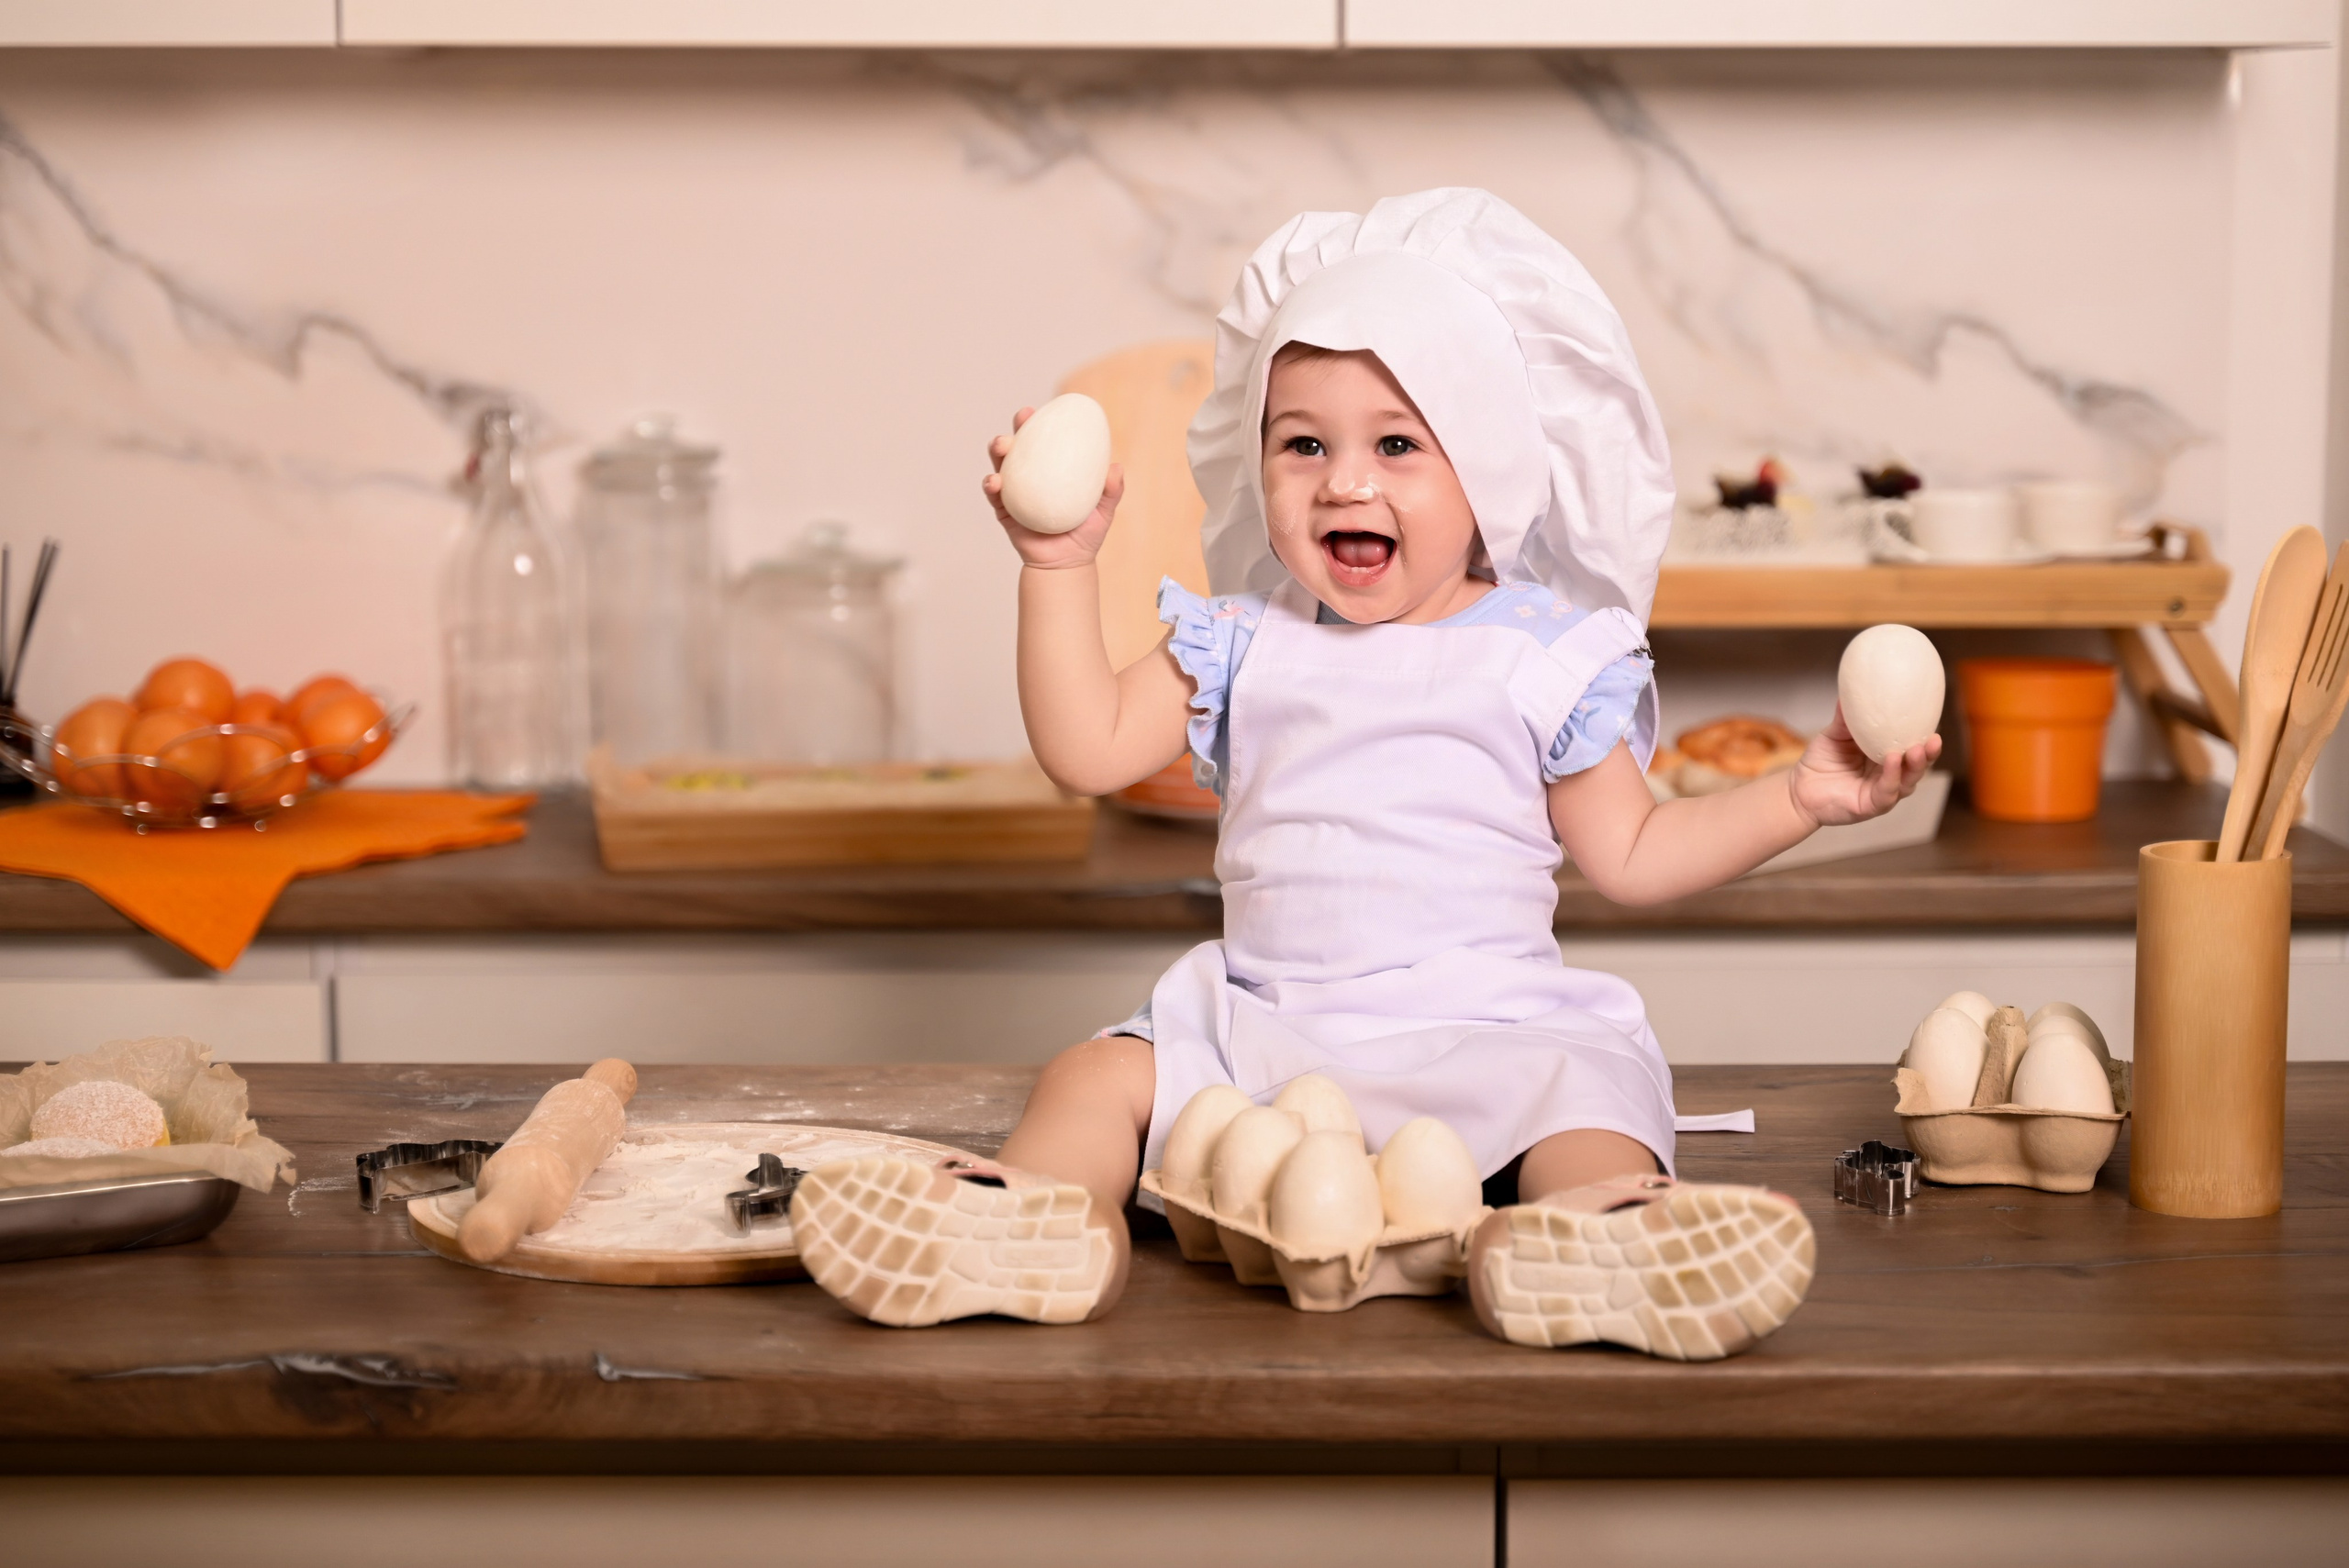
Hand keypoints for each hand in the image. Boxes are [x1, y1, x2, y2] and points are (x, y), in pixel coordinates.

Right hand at [981, 406, 1124, 570]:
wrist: (1066, 566)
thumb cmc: (1085, 535)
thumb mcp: (1104, 511)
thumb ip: (1111, 490)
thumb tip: (1115, 468)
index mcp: (1052, 470)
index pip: (1046, 441)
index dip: (1044, 423)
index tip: (1047, 408)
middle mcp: (1031, 477)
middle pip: (1020, 446)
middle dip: (1018, 427)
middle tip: (1022, 418)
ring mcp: (1014, 492)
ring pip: (1001, 464)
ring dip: (998, 450)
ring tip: (1002, 445)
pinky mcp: (1003, 510)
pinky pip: (994, 495)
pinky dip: (991, 485)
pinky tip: (994, 480)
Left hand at [1788, 705, 1940, 827]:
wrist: (1798, 788)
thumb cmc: (1821, 761)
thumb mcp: (1836, 734)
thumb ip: (1847, 718)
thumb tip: (1851, 690)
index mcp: (1886, 757)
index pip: (1913, 748)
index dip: (1925, 737)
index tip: (1935, 723)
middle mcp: (1890, 776)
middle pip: (1917, 767)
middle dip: (1928, 754)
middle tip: (1934, 739)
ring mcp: (1882, 792)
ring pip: (1907, 781)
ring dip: (1914, 766)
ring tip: (1916, 749)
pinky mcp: (1871, 805)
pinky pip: (1886, 791)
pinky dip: (1892, 776)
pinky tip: (1893, 760)